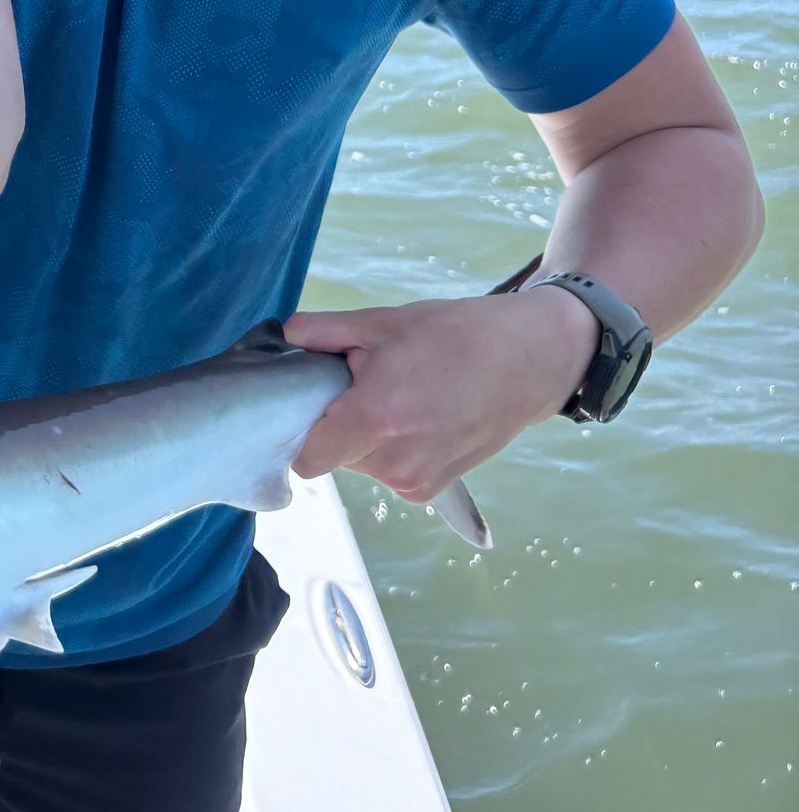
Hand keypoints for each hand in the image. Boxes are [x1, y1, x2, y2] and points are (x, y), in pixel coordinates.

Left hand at [284, 288, 600, 500]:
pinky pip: (389, 473)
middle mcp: (392, 463)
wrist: (528, 360)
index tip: (315, 402)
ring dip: (367, 436)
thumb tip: (284, 338)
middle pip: (333, 455)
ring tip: (401, 396)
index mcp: (373, 420)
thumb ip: (320, 332)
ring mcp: (415, 481)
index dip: (303, 428)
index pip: (306, 457)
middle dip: (339, 422)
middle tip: (368, 383)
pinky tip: (419, 415)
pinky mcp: (432, 489)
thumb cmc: (455, 335)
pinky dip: (393, 449)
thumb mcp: (380, 322)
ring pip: (361, 464)